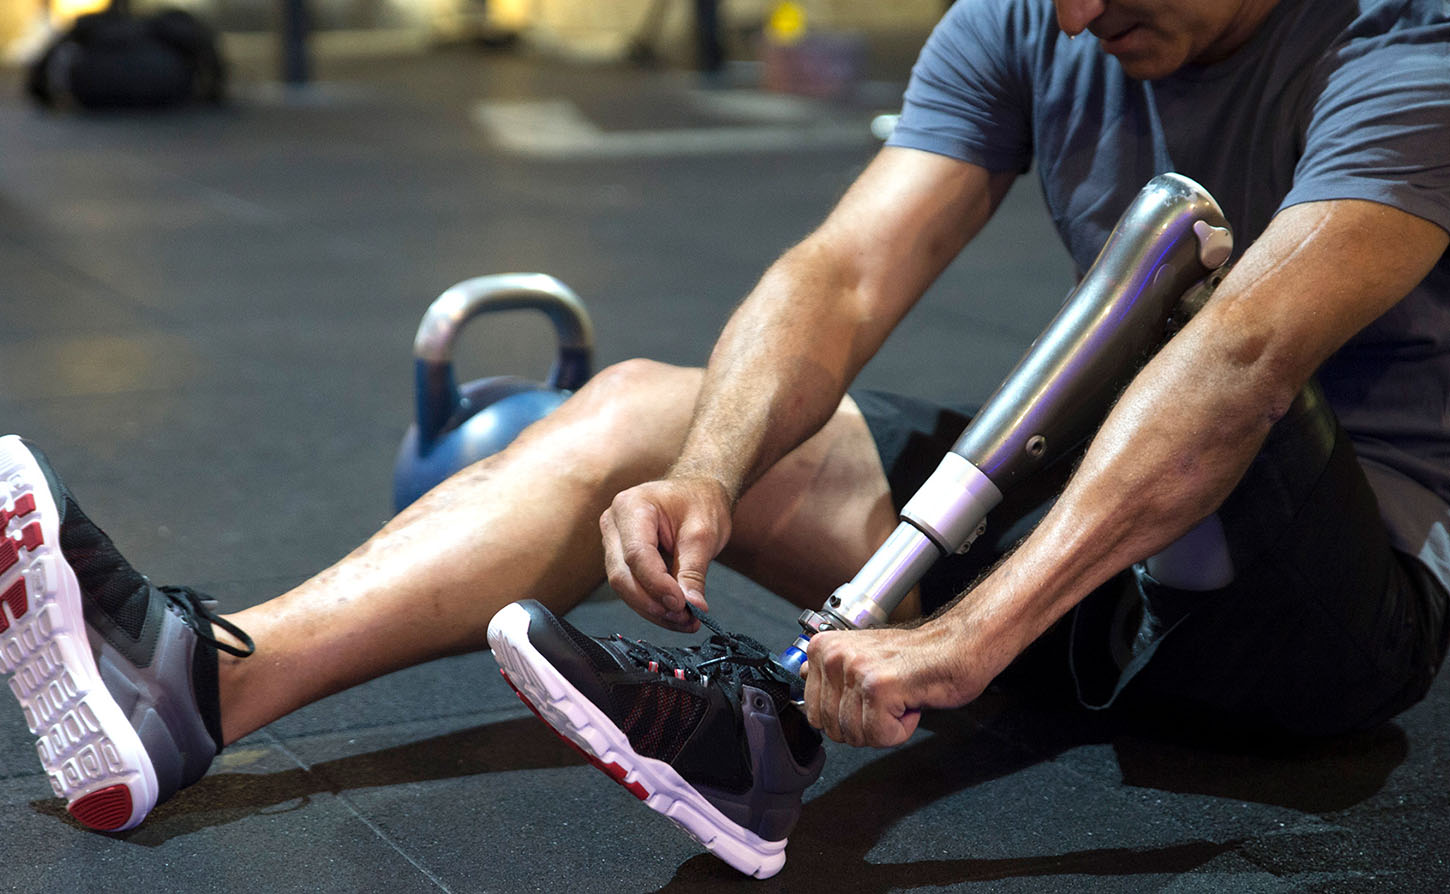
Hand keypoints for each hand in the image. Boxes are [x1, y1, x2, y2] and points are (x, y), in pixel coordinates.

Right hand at [600, 476, 732, 631]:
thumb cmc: (699, 502)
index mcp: (631, 506)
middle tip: (685, 617)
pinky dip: (653, 604)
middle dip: (653, 602)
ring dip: (654, 609)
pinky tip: (676, 614)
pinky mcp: (621, 559)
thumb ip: (694, 571)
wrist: (697, 492)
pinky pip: (632, 587)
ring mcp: (614, 542)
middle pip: (623, 575)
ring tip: (685, 620)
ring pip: (625, 586)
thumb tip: (693, 606)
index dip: (657, 584)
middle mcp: (614, 523)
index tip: (681, 604)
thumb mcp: (704, 534)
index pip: (636, 554)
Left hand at [801, 623, 981, 746]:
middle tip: (889, 699)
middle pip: (833, 729)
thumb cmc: (915, 657)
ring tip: (900, 698)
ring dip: (886, 727)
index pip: (814, 714)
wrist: (958, 646)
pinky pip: (880, 736)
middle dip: (866, 725)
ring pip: (856, 735)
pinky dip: (901, 730)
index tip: (870, 698)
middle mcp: (834, 656)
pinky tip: (910, 703)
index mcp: (823, 648)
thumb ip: (829, 671)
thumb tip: (800, 677)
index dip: (848, 716)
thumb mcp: (861, 657)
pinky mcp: (879, 687)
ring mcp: (855, 670)